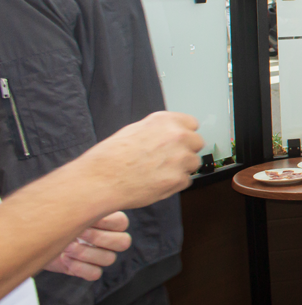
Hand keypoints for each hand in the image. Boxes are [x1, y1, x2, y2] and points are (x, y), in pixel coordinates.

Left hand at [43, 212, 130, 281]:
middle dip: (99, 238)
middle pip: (123, 242)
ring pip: (109, 259)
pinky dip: (80, 268)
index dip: (107, 222)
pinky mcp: (88, 270)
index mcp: (109, 221)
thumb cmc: (54, 219)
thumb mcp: (68, 208)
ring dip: (85, 253)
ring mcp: (100, 256)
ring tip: (67, 247)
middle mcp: (109, 239)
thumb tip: (89, 204)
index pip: (122, 223)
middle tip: (79, 233)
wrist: (36, 237)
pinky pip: (95, 274)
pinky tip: (65, 259)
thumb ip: (83, 206)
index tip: (87, 218)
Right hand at [78, 111, 204, 210]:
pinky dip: (175, 184)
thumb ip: (158, 130)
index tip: (180, 141)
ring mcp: (180, 158)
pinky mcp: (178, 179)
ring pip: (193, 163)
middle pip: (197, 143)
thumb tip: (168, 134)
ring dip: (182, 168)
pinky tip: (157, 182)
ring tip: (159, 172)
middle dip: (186, 150)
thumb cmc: (111, 157)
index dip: (185, 134)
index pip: (192, 124)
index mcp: (165, 121)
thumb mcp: (134, 130)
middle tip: (168, 159)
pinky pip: (186, 181)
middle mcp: (177, 136)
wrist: (101, 180)